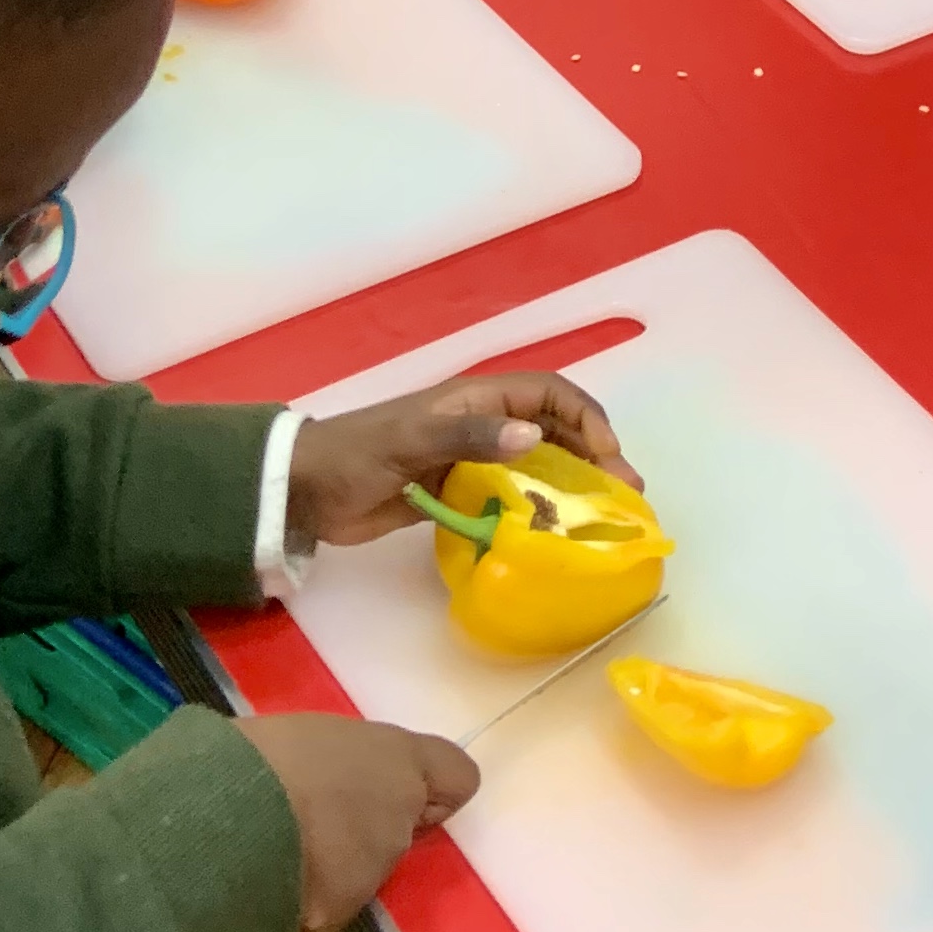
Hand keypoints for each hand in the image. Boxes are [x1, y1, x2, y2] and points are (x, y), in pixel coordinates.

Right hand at [234, 715, 476, 931]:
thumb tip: (331, 774)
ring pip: (360, 871)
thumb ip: (344, 759)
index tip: (395, 786)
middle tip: (306, 813)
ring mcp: (371, 877)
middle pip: (397, 829)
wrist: (227, 820)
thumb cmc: (265, 755)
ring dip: (331, 864)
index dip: (431, 787)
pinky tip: (266, 879)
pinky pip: (324, 907)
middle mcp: (398, 823)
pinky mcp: (336, 919)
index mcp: (397, 763)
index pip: (456, 777)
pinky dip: (303, 898)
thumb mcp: (312, 735)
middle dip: (361, 827)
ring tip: (276, 845)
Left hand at [287, 371, 639, 547]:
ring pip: (538, 464)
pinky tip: (553, 536)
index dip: (585, 419)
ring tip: (599, 521)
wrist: (309, 490)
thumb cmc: (358, 454)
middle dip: (592, 455)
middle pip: (553, 429)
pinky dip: (538, 510)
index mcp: (476, 398)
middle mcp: (482, 423)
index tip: (608, 460)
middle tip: (622, 498)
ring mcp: (471, 458)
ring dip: (571, 485)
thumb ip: (470, 438)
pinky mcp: (458, 491)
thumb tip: (533, 439)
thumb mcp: (412, 442)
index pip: (549, 394)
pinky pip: (512, 495)